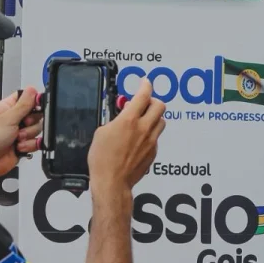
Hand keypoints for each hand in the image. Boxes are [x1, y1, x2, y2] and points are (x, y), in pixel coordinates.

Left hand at [0, 86, 41, 183]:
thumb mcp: (8, 118)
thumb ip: (23, 104)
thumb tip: (32, 90)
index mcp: (9, 108)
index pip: (27, 98)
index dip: (35, 101)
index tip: (36, 107)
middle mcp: (15, 119)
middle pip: (37, 115)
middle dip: (32, 123)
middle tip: (22, 125)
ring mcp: (20, 132)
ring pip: (38, 129)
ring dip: (29, 136)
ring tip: (17, 139)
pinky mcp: (25, 143)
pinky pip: (37, 142)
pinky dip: (30, 145)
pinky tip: (20, 146)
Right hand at [87, 78, 165, 194]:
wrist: (112, 180)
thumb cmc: (103, 159)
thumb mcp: (101, 132)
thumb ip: (115, 120)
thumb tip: (122, 115)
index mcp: (129, 121)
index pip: (143, 96)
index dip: (145, 85)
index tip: (145, 82)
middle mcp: (144, 129)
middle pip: (160, 106)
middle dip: (153, 101)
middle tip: (144, 103)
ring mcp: (151, 141)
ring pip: (161, 121)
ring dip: (153, 117)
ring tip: (142, 120)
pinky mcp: (153, 151)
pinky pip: (156, 137)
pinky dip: (150, 133)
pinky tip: (139, 138)